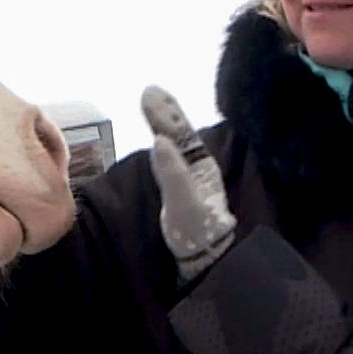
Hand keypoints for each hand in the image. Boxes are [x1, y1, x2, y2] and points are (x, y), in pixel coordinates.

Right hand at [142, 86, 235, 281]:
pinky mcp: (177, 191)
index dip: (166, 112)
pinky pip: (169, 160)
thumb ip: (173, 174)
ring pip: (174, 144)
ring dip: (163, 123)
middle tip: (150, 91)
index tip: (150, 92)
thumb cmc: (197, 234)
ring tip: (150, 101)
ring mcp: (186, 179)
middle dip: (165, 112)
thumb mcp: (184, 205)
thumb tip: (161, 142)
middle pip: (178, 133)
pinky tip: (156, 140)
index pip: (181, 133)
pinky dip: (161, 144)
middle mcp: (195, 168)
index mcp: (200, 167)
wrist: (202, 261)